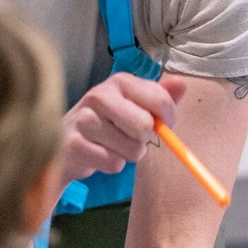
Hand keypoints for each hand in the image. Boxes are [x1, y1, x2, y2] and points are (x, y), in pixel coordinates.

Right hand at [60, 74, 185, 186]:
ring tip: (112, 145)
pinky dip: (112, 165)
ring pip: (131, 149)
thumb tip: (182, 84)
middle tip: (130, 136)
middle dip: (143, 139)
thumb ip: (159, 95)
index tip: (161, 124)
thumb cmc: (108, 122)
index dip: (168, 118)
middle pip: (145, 127)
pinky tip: (99, 154)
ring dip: (127, 154)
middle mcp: (98, 95)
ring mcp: (84, 120)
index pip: (159, 99)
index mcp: (119, 82)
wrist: (65, 142)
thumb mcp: (134, 104)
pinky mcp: (74, 145)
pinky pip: (113, 164)